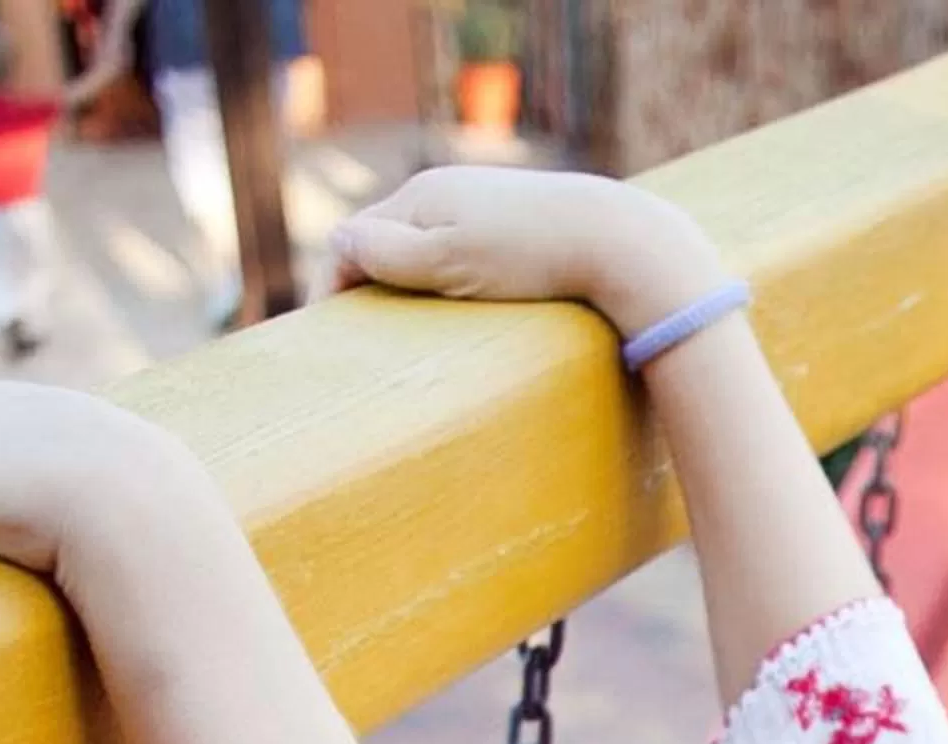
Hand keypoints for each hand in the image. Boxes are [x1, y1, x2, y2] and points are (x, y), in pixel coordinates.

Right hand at [327, 166, 721, 341]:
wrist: (616, 240)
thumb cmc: (531, 255)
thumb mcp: (450, 259)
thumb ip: (390, 253)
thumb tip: (338, 245)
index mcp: (421, 196)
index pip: (352, 241)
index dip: (334, 290)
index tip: (331, 343)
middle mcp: (446, 193)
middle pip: (385, 244)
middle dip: (368, 290)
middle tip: (362, 347)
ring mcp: (480, 209)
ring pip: (422, 253)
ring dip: (406, 290)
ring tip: (406, 339)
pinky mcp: (512, 229)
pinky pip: (459, 258)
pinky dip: (444, 286)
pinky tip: (458, 315)